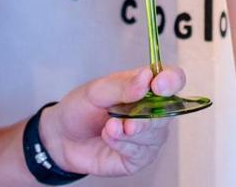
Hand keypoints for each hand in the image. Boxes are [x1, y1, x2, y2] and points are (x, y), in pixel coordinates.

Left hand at [39, 66, 184, 177]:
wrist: (62, 137)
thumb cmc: (81, 108)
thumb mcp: (96, 90)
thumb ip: (122, 85)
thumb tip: (147, 77)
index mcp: (145, 87)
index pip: (172, 79)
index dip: (171, 81)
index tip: (159, 85)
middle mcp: (152, 111)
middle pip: (168, 111)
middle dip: (148, 116)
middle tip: (129, 119)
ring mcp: (147, 136)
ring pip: (155, 134)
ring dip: (131, 131)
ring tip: (110, 126)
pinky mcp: (138, 157)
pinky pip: (140, 152)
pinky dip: (122, 144)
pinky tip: (109, 136)